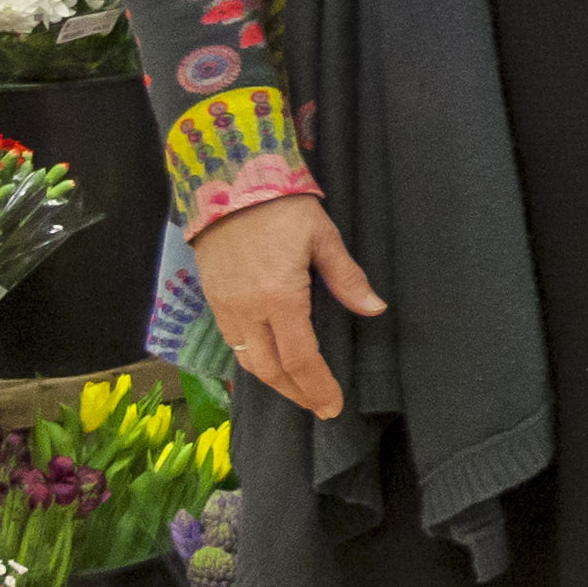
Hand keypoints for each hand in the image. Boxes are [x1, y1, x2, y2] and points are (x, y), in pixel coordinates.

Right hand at [191, 192, 385, 420]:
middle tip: (318, 405)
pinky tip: (269, 360)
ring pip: (247, 360)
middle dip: (296, 393)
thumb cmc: (280, 206)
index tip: (333, 405)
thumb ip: (347, 278)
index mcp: (280, 298)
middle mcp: (248, 310)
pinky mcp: (212, 299)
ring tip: (297, 389)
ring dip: (274, 380)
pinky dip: (253, 359)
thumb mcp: (322, 237)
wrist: (227, 180)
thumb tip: (375, 309)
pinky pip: (232, 342)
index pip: (300, 358)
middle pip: (270, 369)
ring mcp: (225, 307)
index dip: (317, 386)